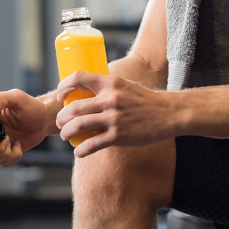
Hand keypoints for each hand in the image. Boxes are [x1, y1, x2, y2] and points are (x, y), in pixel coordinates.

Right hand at [0, 89, 51, 166]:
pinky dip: (13, 157)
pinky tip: (18, 145)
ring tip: (14, 142)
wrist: (43, 120)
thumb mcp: (17, 97)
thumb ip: (0, 99)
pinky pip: (1, 164)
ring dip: (4, 154)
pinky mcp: (2, 154)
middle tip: (9, 138)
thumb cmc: (30, 106)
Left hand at [56, 72, 173, 157]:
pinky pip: (91, 144)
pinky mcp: (118, 136)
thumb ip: (107, 89)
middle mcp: (111, 99)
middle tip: (61, 122)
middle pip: (73, 108)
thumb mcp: (126, 86)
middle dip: (62, 118)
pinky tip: (80, 151)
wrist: (168, 113)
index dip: (64, 86)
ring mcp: (114, 118)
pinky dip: (80, 150)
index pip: (79, 77)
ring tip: (66, 136)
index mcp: (111, 83)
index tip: (61, 97)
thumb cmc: (145, 100)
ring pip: (78, 126)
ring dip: (66, 133)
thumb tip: (85, 94)